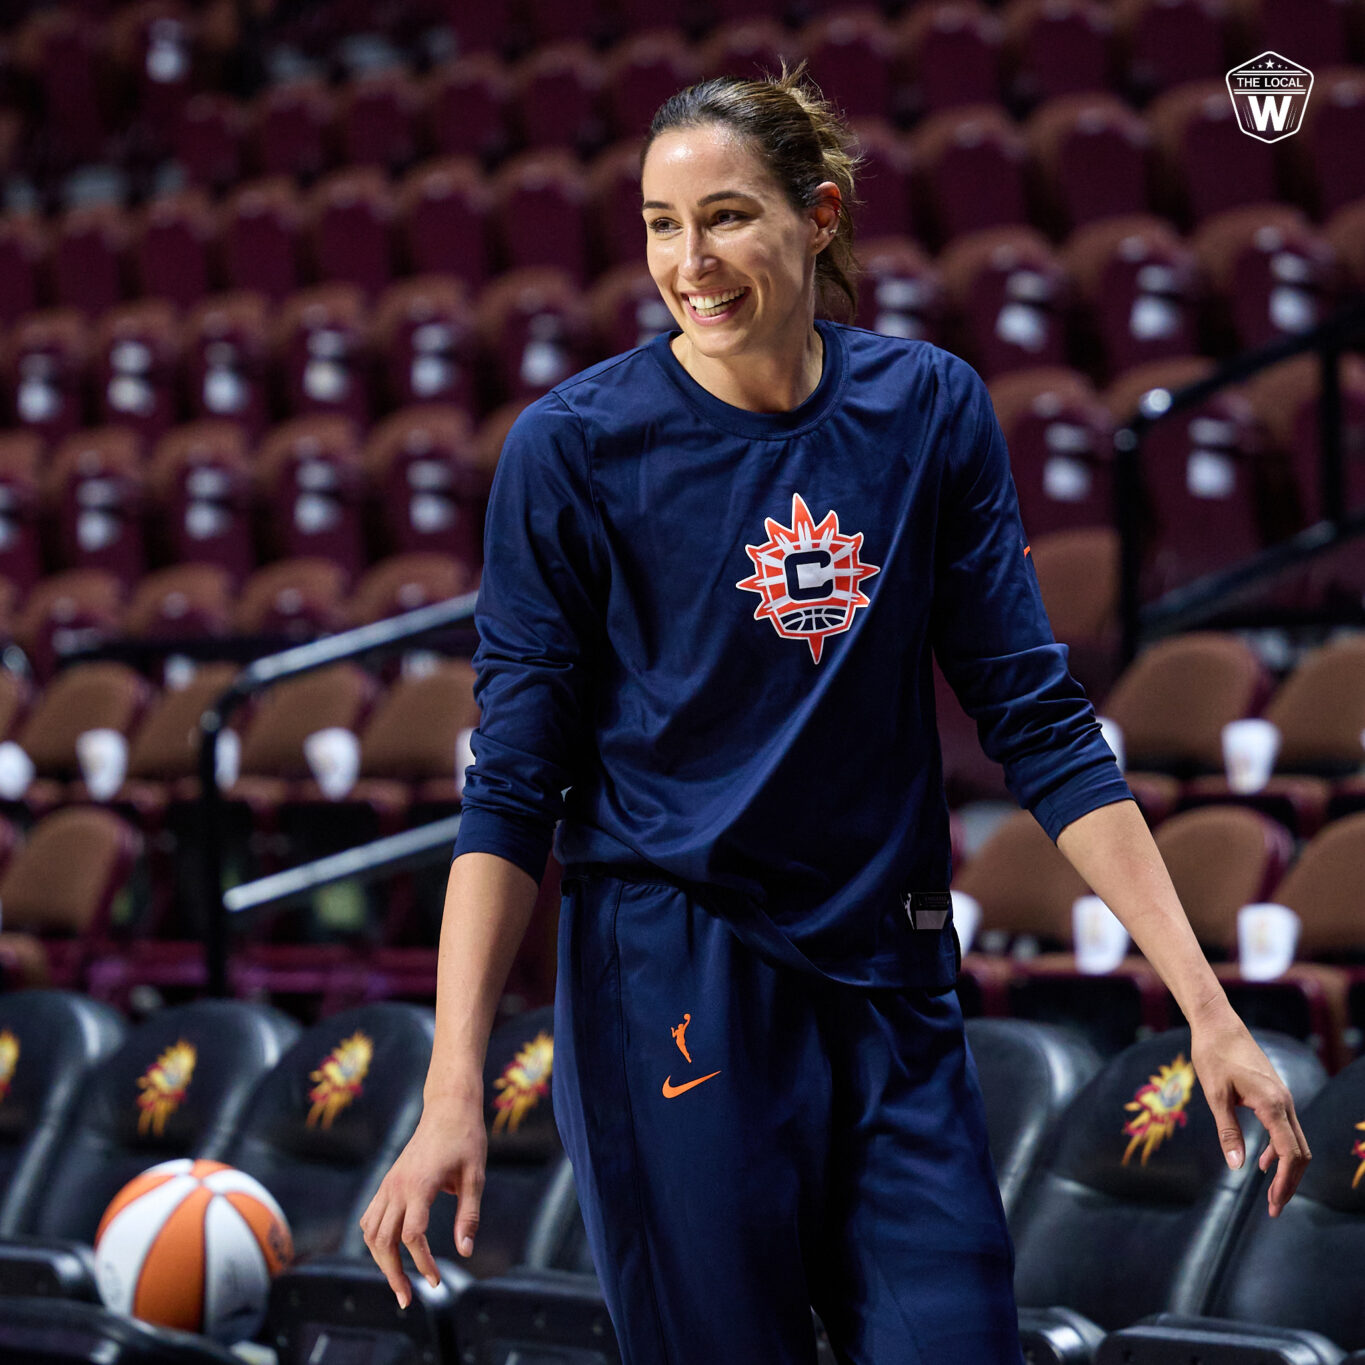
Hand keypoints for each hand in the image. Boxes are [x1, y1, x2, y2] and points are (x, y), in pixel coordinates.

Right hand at [358, 1088, 486, 1306]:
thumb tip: (465, 1253)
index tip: (436, 1281)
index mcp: (420, 1184)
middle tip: (407, 1299)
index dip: (423, 1263)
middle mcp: (397, 1186)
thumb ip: (469, 1215)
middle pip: (382, 1241)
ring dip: (381, 1260)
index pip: (413, 1235)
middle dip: (392, 1273)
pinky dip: (375, 1239)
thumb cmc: (466, 1139)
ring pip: (370, 1231)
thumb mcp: (475, 1176)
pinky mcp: (387, 1181)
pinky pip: (370, 1216)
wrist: (448, 1107)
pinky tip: (390, 1252)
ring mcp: (389, 1183)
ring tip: (399, 1281)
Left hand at [1189, 1008, 1310, 1216]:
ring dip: (1286, 1167)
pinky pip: (1286, 1129)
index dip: (1285, 1182)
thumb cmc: (1213, 1056)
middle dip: (1290, 1182)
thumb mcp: (1215, 1095)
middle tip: (1274, 1207)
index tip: (1274, 1204)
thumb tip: (1236, 1165)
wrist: (1219, 1025)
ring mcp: (1283, 1098)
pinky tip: (1264, 1161)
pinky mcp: (1276, 1095)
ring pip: (1295, 1141)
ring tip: (1271, 1192)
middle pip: (1299, 1152)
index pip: (1289, 1153)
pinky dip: (1279, 1149)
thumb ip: (1227, 1131)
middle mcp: (1284, 1103)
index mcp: (1272, 1105)